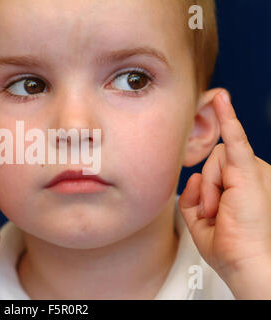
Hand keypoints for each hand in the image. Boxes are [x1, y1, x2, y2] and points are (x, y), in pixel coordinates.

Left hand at [179, 91, 270, 298]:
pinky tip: (222, 101)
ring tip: (217, 210)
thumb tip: (193, 177)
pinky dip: (229, 119)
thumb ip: (191, 197)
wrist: (246, 264)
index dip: (211, 175)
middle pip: (214, 162)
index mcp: (242, 186)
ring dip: (209, 187)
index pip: (220, 166)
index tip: (209, 155)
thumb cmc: (229, 248)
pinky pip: (235, 138)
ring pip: (214, 159)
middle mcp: (251, 174)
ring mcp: (253, 170)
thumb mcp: (199, 222)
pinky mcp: (249, 170)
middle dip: (206, 187)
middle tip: (212, 212)